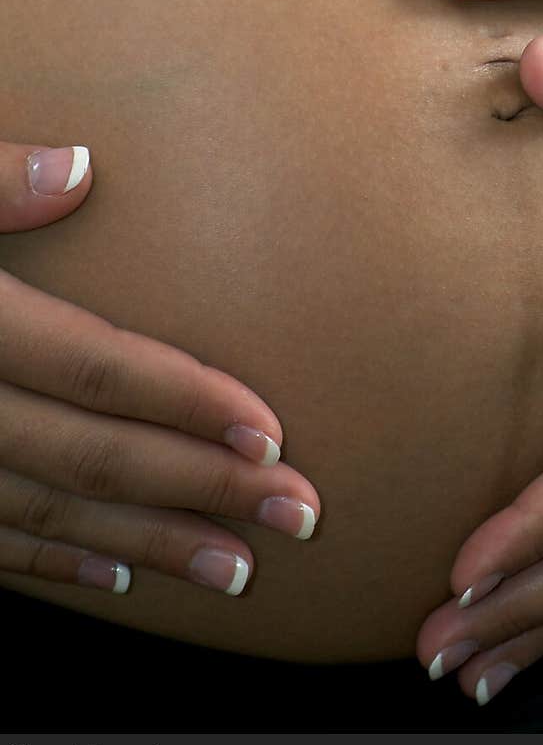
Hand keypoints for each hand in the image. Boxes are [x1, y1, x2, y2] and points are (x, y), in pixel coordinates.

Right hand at [0, 141, 318, 596]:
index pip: (90, 369)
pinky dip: (49, 564)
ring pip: (43, 514)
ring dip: (143, 545)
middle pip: (86, 456)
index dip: (184, 402)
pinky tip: (114, 577)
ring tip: (235, 568)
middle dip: (198, 490)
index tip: (271, 433)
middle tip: (297, 516)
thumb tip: (79, 167)